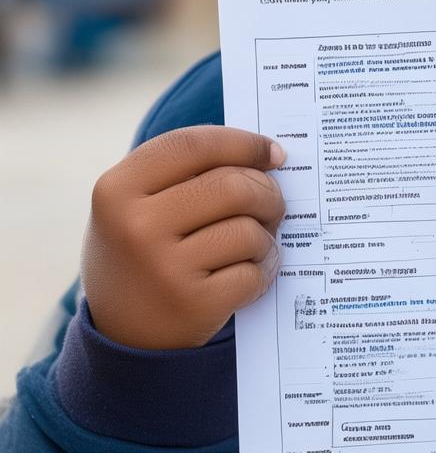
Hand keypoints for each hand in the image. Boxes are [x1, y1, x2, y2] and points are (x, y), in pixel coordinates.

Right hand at [81, 126, 286, 348]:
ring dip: (265, 236)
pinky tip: (251, 273)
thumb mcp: (139, 204)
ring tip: (256, 243)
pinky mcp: (192, 305)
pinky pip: (253, 272)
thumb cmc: (144, 250)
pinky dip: (263, 270)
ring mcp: (163, 269)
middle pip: (233, 186)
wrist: (120, 336)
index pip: (196, 144)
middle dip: (267, 192)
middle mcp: (135, 226)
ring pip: (248, 230)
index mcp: (118, 188)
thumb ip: (190, 172)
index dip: (243, 144)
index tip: (273, 153)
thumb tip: (268, 157)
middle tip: (273, 204)